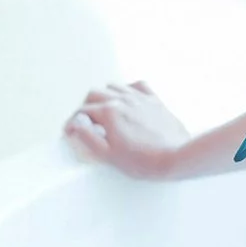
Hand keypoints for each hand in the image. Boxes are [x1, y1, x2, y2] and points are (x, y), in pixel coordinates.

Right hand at [62, 80, 189, 179]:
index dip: (71, 123)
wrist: (176, 157)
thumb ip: (88, 138)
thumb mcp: (108, 155)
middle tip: (84, 123)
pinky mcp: (155, 101)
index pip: (81, 112)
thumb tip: (74, 125)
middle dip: (84, 108)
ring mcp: (140, 98)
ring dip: (103, 96)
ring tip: (103, 112)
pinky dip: (127, 89)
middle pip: (94, 94)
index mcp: (110, 112)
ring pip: (113, 86)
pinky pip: (137, 85)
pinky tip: (127, 101)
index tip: (69, 131)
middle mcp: (123, 99)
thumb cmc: (145, 161)